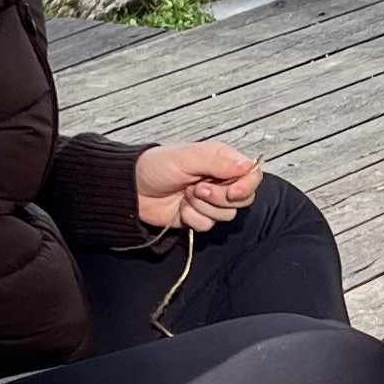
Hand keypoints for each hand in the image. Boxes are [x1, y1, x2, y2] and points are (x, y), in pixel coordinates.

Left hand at [136, 139, 261, 233]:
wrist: (132, 189)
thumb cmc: (156, 166)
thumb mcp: (187, 158)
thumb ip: (218, 162)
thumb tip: (248, 165)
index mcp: (222, 161)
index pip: (252, 175)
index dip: (246, 186)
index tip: (232, 191)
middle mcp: (220, 181)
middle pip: (243, 199)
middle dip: (220, 198)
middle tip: (197, 189)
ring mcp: (209, 201)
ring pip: (226, 215)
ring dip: (203, 207)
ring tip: (185, 195)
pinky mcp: (198, 217)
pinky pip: (208, 225)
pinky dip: (193, 219)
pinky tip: (180, 209)